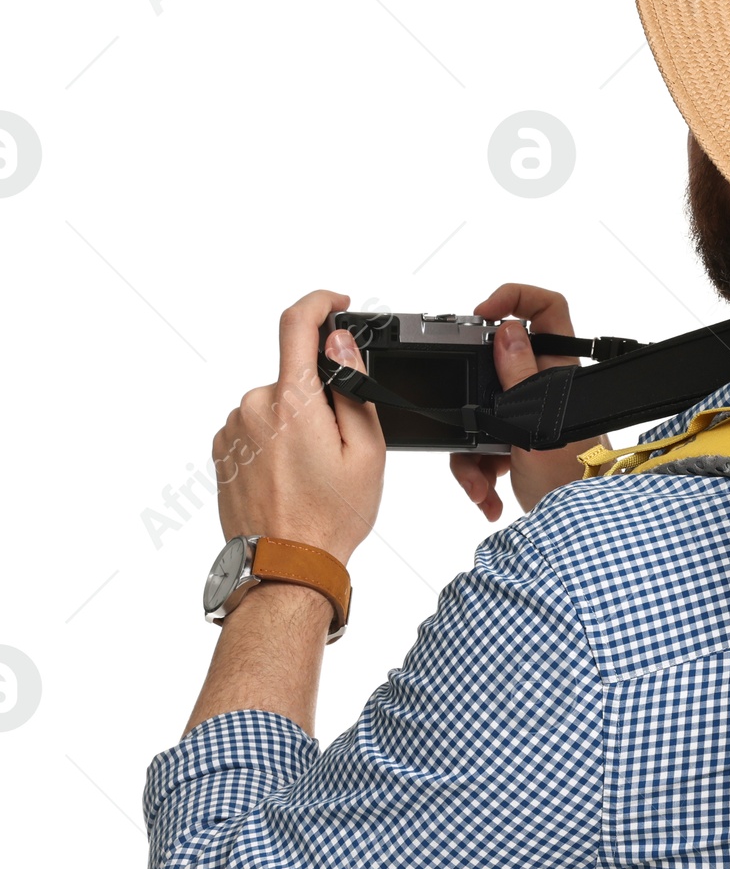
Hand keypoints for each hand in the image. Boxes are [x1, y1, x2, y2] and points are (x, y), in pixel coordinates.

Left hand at [212, 291, 385, 564]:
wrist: (286, 565)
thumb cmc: (330, 516)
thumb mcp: (367, 450)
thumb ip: (353, 388)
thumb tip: (340, 344)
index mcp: (292, 402)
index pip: (296, 324)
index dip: (320, 303)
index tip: (337, 304)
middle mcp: (254, 407)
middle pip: (295, 378)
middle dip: (321, 400)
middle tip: (341, 448)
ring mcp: (232, 429)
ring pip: (277, 405)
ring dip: (298, 423)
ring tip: (315, 472)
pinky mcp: (222, 449)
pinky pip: (257, 427)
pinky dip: (278, 441)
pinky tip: (292, 477)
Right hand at [449, 283, 603, 519]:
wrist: (574, 532)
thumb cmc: (570, 483)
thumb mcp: (536, 428)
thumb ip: (520, 379)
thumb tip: (509, 330)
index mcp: (558, 373)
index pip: (549, 309)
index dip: (517, 297)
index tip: (483, 314)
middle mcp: (544, 389)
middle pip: (494, 369)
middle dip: (471, 401)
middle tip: (467, 423)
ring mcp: (529, 416)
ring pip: (482, 412)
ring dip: (471, 453)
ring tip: (479, 484)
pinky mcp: (516, 443)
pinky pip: (483, 445)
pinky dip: (478, 472)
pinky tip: (486, 495)